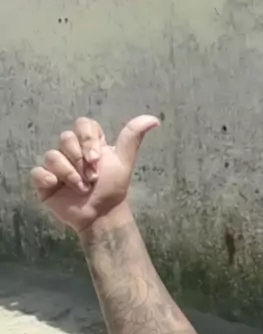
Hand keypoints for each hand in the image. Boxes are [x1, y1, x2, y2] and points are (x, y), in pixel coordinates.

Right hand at [31, 115, 158, 233]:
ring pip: (52, 155)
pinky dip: (47, 178)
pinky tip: (57, 186)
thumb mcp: (124, 162)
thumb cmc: (112, 188)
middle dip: (80, 160)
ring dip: (69, 173)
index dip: (87, 140)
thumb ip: (132, 138)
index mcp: (89, 143)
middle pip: (66, 138)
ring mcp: (56, 165)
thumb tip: (154, 119)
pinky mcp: (44, 180)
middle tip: (92, 178)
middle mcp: (71, 151)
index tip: (97, 158)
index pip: (83, 125)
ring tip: (81, 188)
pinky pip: (37, 171)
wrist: (102, 214)